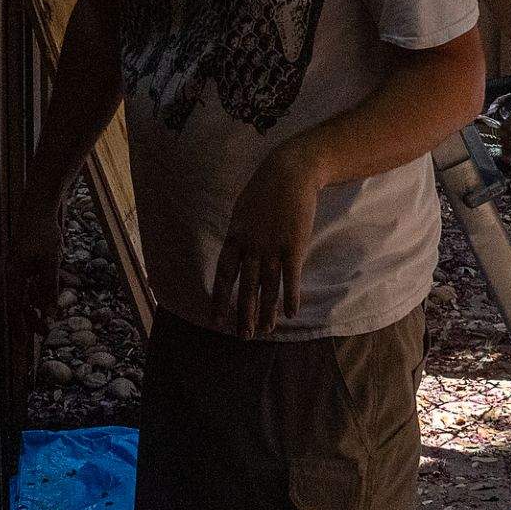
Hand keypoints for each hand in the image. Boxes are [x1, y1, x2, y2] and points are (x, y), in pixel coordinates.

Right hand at [5, 176, 67, 363]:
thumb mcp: (51, 262)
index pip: (14, 311)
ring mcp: (17, 269)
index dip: (19, 330)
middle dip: (27, 324)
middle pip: (16, 307)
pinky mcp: (26, 263)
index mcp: (12, 276)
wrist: (40, 204)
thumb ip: (49, 289)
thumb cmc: (43, 232)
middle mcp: (11, 274)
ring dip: (34, 312)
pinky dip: (37, 297)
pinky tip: (47, 303)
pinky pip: (28, 287)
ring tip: (46, 326)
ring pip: (22, 298)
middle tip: (40, 339)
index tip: (23, 348)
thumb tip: (50, 314)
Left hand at [212, 136, 325, 337]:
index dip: (220, 298)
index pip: (223, 275)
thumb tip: (235, 256)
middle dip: (243, 313)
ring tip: (265, 331)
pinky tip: (291, 313)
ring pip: (268, 286)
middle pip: (245, 287)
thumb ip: (238, 235)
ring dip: (267, 311)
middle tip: (242, 337)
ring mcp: (273, 246)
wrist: (290, 172)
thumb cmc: (264, 190)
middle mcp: (251, 246)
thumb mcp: (242, 211)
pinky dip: (291, 296)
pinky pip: (291, 277)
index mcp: (235, 237)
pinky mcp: (294, 245)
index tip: (216, 319)